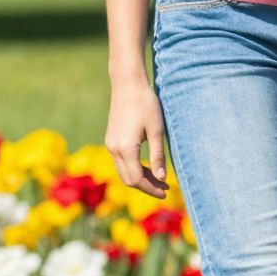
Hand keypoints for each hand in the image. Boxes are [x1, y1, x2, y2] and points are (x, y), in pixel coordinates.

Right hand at [106, 79, 167, 196]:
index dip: (151, 189)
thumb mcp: (156, 130)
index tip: (166, 191)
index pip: (136, 180)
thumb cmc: (146, 103)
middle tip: (165, 187)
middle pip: (128, 179)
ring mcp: (110, 144)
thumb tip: (161, 178)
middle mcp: (114, 149)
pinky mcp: (111, 139)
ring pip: (123, 172)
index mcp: (125, 148)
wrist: (127, 84)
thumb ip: (158, 156)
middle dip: (146, 186)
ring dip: (140, 178)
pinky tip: (147, 166)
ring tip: (158, 178)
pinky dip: (133, 168)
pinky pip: (121, 162)